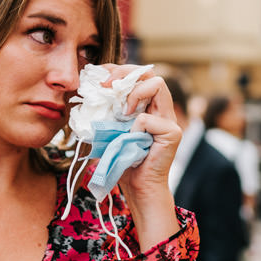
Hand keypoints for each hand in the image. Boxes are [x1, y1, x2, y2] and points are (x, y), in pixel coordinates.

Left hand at [96, 65, 180, 250]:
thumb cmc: (123, 161)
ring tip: (122, 112)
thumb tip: (88, 91)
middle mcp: (162, 110)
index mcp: (148, 107)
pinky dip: (134, 127)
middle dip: (126, 74)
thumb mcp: (110, 130)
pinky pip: (149, 119)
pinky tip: (130, 140)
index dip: (121, 70)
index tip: (101, 75)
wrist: (138, 189)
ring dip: (135, 94)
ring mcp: (169, 121)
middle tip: (106, 86)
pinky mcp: (172, 134)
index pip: (140, 76)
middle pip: (151, 74)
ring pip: (158, 85)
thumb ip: (107, 111)